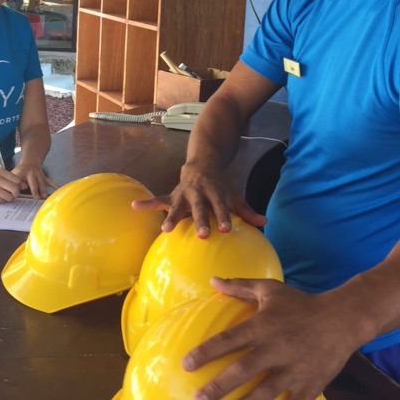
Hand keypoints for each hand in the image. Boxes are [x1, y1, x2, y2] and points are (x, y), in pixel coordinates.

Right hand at [0, 168, 24, 203]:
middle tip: (11, 194)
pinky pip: (3, 201)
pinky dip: (3, 201)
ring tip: (3, 195)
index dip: (19, 185)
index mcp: (0, 172)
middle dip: (15, 193)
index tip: (15, 187)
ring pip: (11, 196)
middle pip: (15, 188)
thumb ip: (10, 179)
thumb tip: (24, 185)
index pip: (17, 180)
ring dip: (9, 198)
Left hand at [12, 161, 54, 198]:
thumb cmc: (21, 171)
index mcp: (22, 173)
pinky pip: (50, 182)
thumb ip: (13, 183)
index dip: (19, 186)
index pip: (19, 179)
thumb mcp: (14, 174)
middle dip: (34, 190)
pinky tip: (58, 190)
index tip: (17, 194)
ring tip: (45, 197)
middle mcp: (31, 174)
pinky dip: (54, 186)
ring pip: (42, 183)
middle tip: (36, 198)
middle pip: (33, 182)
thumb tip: (12, 194)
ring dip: (43, 190)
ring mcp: (39, 176)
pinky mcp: (44, 178)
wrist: (31, 161)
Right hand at [132, 164, 265, 237]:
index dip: (224, 216)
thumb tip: (264, 223)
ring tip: (165, 229)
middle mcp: (198, 193)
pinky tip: (135, 207)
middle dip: (200, 220)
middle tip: (203, 235)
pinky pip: (157, 201)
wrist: (202, 164)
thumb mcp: (233, 196)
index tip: (227, 230)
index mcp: (215, 192)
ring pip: (177, 206)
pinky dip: (147, 204)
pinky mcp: (171, 196)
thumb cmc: (219, 187)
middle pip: (199, 208)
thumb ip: (246, 211)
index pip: (221, 205)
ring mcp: (183, 194)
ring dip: (171, 217)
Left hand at [183, 278, 358, 399]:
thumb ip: (239, 286)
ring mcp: (293, 370)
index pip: (229, 340)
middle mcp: (275, 349)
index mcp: (262, 326)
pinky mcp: (310, 384)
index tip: (186, 365)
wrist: (343, 318)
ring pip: (265, 392)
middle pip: (243, 370)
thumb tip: (212, 280)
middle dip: (220, 386)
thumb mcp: (270, 289)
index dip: (207, 352)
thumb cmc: (301, 303)